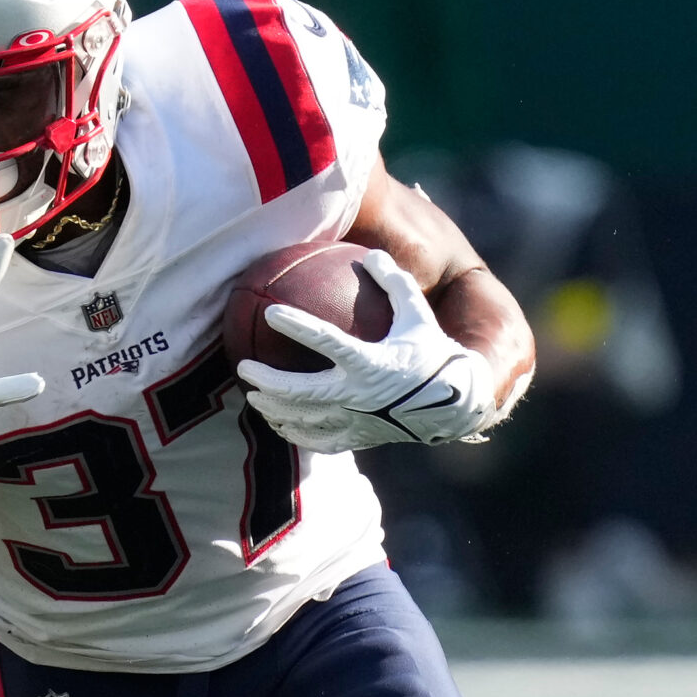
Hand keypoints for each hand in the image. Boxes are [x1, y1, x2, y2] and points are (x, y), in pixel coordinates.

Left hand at [238, 248, 496, 450]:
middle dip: (267, 381)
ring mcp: (356, 421)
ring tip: (253, 397)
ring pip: (304, 420)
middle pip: (301, 391)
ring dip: (274, 409)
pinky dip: (295, 433)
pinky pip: (319, 441)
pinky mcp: (358, 438)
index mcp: (371, 362)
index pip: (326, 341)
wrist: (453, 404)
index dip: (297, 326)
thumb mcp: (418, 314)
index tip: (271, 313)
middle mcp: (359, 395)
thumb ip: (395, 283)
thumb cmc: (433, 353)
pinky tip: (279, 424)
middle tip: (243, 367)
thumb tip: (371, 255)